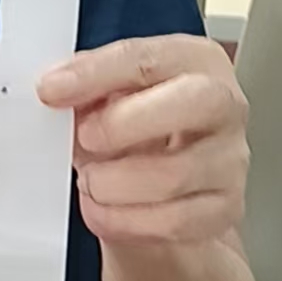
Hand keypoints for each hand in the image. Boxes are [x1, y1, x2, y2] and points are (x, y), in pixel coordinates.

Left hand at [37, 33, 248, 248]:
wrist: (158, 183)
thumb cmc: (136, 127)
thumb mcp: (111, 94)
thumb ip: (88, 86)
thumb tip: (55, 88)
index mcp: (195, 61)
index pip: (149, 58)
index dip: (96, 73)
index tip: (51, 89)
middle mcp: (223, 106)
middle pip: (192, 102)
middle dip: (123, 123)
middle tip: (83, 138)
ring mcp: (230, 160)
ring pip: (174, 174)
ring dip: (113, 183)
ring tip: (89, 180)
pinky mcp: (223, 209)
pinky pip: (173, 222)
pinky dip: (124, 220)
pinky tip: (102, 209)